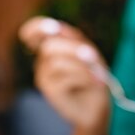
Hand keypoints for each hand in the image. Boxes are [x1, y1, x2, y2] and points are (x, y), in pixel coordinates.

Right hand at [19, 17, 109, 133]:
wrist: (98, 108)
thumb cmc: (95, 78)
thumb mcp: (91, 56)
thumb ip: (76, 41)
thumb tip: (60, 29)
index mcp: (53, 48)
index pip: (36, 32)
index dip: (38, 27)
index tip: (52, 28)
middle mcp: (44, 60)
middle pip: (50, 46)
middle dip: (74, 49)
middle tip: (93, 57)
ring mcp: (43, 76)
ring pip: (57, 62)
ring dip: (82, 67)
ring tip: (97, 76)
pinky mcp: (48, 90)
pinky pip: (64, 78)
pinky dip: (83, 78)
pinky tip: (94, 83)